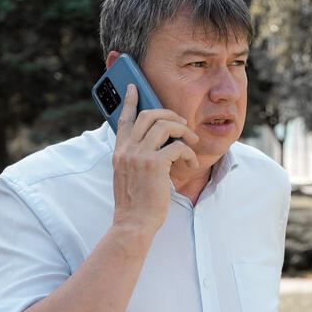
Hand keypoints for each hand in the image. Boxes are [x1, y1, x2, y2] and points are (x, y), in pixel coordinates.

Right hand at [111, 83, 198, 234]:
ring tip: (192, 141)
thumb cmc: (135, 204)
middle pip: (149, 116)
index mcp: (119, 152)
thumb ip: (135, 159)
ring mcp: (139, 156)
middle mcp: (127, 150)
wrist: (133, 223)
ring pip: (165, 125)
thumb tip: (156, 147)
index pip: (122, 120)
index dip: (129, 101)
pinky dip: (189, 153)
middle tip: (183, 124)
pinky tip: (191, 164)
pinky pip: (178, 147)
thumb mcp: (128, 177)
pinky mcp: (155, 165)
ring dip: (184, 131)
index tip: (133, 88)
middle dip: (170, 114)